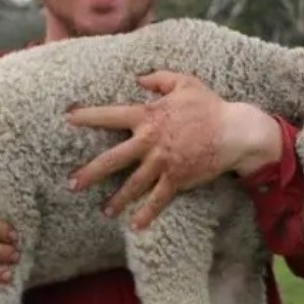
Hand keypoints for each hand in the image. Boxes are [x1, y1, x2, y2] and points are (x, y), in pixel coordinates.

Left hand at [66, 71, 281, 229]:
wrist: (235, 131)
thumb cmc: (209, 106)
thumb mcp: (184, 83)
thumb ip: (159, 78)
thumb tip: (139, 77)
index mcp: (148, 116)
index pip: (111, 116)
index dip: (88, 116)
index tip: (68, 118)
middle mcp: (150, 141)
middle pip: (113, 158)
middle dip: (91, 172)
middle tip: (72, 183)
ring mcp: (162, 162)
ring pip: (132, 184)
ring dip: (117, 199)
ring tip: (104, 210)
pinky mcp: (177, 179)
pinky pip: (158, 199)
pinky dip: (146, 214)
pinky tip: (135, 226)